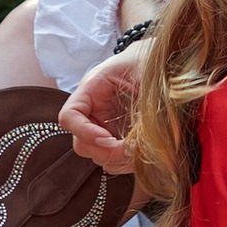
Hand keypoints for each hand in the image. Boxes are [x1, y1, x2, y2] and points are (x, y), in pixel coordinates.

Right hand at [60, 54, 139, 172]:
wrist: (156, 64)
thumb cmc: (147, 62)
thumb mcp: (145, 71)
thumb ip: (143, 96)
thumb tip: (147, 129)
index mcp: (91, 91)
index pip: (69, 116)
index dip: (85, 132)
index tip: (109, 138)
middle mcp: (92, 113)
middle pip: (81, 144)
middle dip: (106, 151)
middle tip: (131, 149)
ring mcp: (104, 129)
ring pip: (97, 157)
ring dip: (118, 160)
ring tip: (141, 150)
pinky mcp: (118, 141)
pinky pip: (114, 162)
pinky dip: (127, 164)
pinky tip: (144, 153)